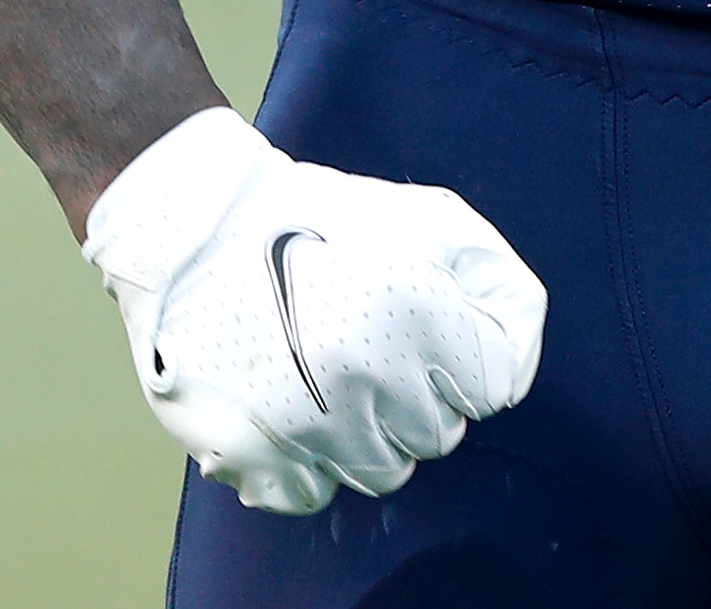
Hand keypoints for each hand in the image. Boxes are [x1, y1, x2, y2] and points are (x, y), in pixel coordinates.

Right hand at [80, 108, 546, 514]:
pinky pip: (314, 492)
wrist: (194, 229)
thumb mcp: (430, 218)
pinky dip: (314, 461)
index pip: (496, 385)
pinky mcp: (250, 453)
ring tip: (333, 370)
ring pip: (383, 469)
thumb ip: (497, 282)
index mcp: (414, 312)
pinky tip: (297, 408)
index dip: (473, 355)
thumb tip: (516, 349)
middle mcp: (363, 375)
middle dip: (421, 392)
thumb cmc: (321, 217)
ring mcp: (305, 424)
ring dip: (371, 429)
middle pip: (440, 432)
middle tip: (375, 342)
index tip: (439, 331)